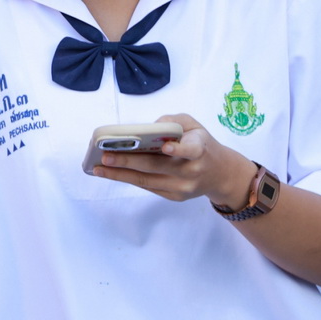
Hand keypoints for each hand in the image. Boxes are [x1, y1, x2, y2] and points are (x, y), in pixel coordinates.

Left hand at [93, 113, 255, 207]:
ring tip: (99, 168)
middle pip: (157, 167)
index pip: (191, 151)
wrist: (221, 174)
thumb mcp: (195, 126)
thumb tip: (147, 128)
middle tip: (105, 156)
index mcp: (201, 150)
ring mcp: (183, 188)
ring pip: (147, 181)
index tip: (165, 146)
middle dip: (129, 162)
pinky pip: (148, 187)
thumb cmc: (202, 143)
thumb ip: (173, 122)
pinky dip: (128, 179)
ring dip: (120, 175)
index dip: (178, 150)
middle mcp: (192, 171)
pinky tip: (111, 173)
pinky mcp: (175, 197)